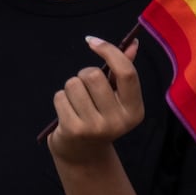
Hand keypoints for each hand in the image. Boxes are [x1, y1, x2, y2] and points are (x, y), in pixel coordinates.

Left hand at [47, 35, 143, 165]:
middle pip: (94, 75)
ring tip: (76, 102)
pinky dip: (60, 100)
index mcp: (135, 111)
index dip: (109, 51)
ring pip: (74, 84)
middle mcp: (118, 122)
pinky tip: (67, 113)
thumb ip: (123, 70)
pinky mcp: (74, 130)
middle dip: (84, 74)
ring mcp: (96, 128)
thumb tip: (133, 44)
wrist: (82, 153)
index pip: (126, 72)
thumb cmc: (100, 116)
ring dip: (71, 88)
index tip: (92, 41)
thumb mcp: (116, 97)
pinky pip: (60, 97)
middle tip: (84, 87)